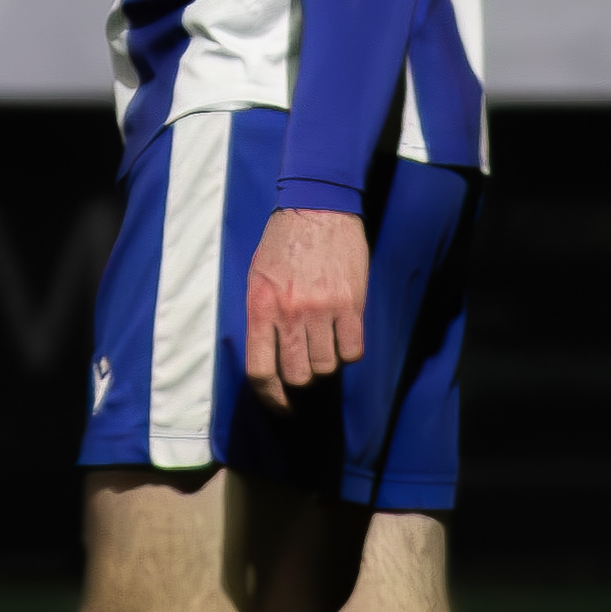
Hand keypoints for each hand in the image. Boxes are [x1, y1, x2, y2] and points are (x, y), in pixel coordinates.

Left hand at [244, 207, 367, 414]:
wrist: (318, 204)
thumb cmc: (284, 240)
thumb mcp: (257, 275)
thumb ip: (261, 314)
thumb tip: (269, 355)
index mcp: (261, 306)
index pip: (260, 371)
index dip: (271, 398)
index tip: (282, 407)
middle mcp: (290, 313)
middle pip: (297, 376)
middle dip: (302, 377)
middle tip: (307, 361)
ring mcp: (321, 310)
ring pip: (326, 367)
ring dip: (326, 362)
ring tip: (325, 341)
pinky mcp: (350, 304)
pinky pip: (353, 351)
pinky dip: (349, 351)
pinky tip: (344, 334)